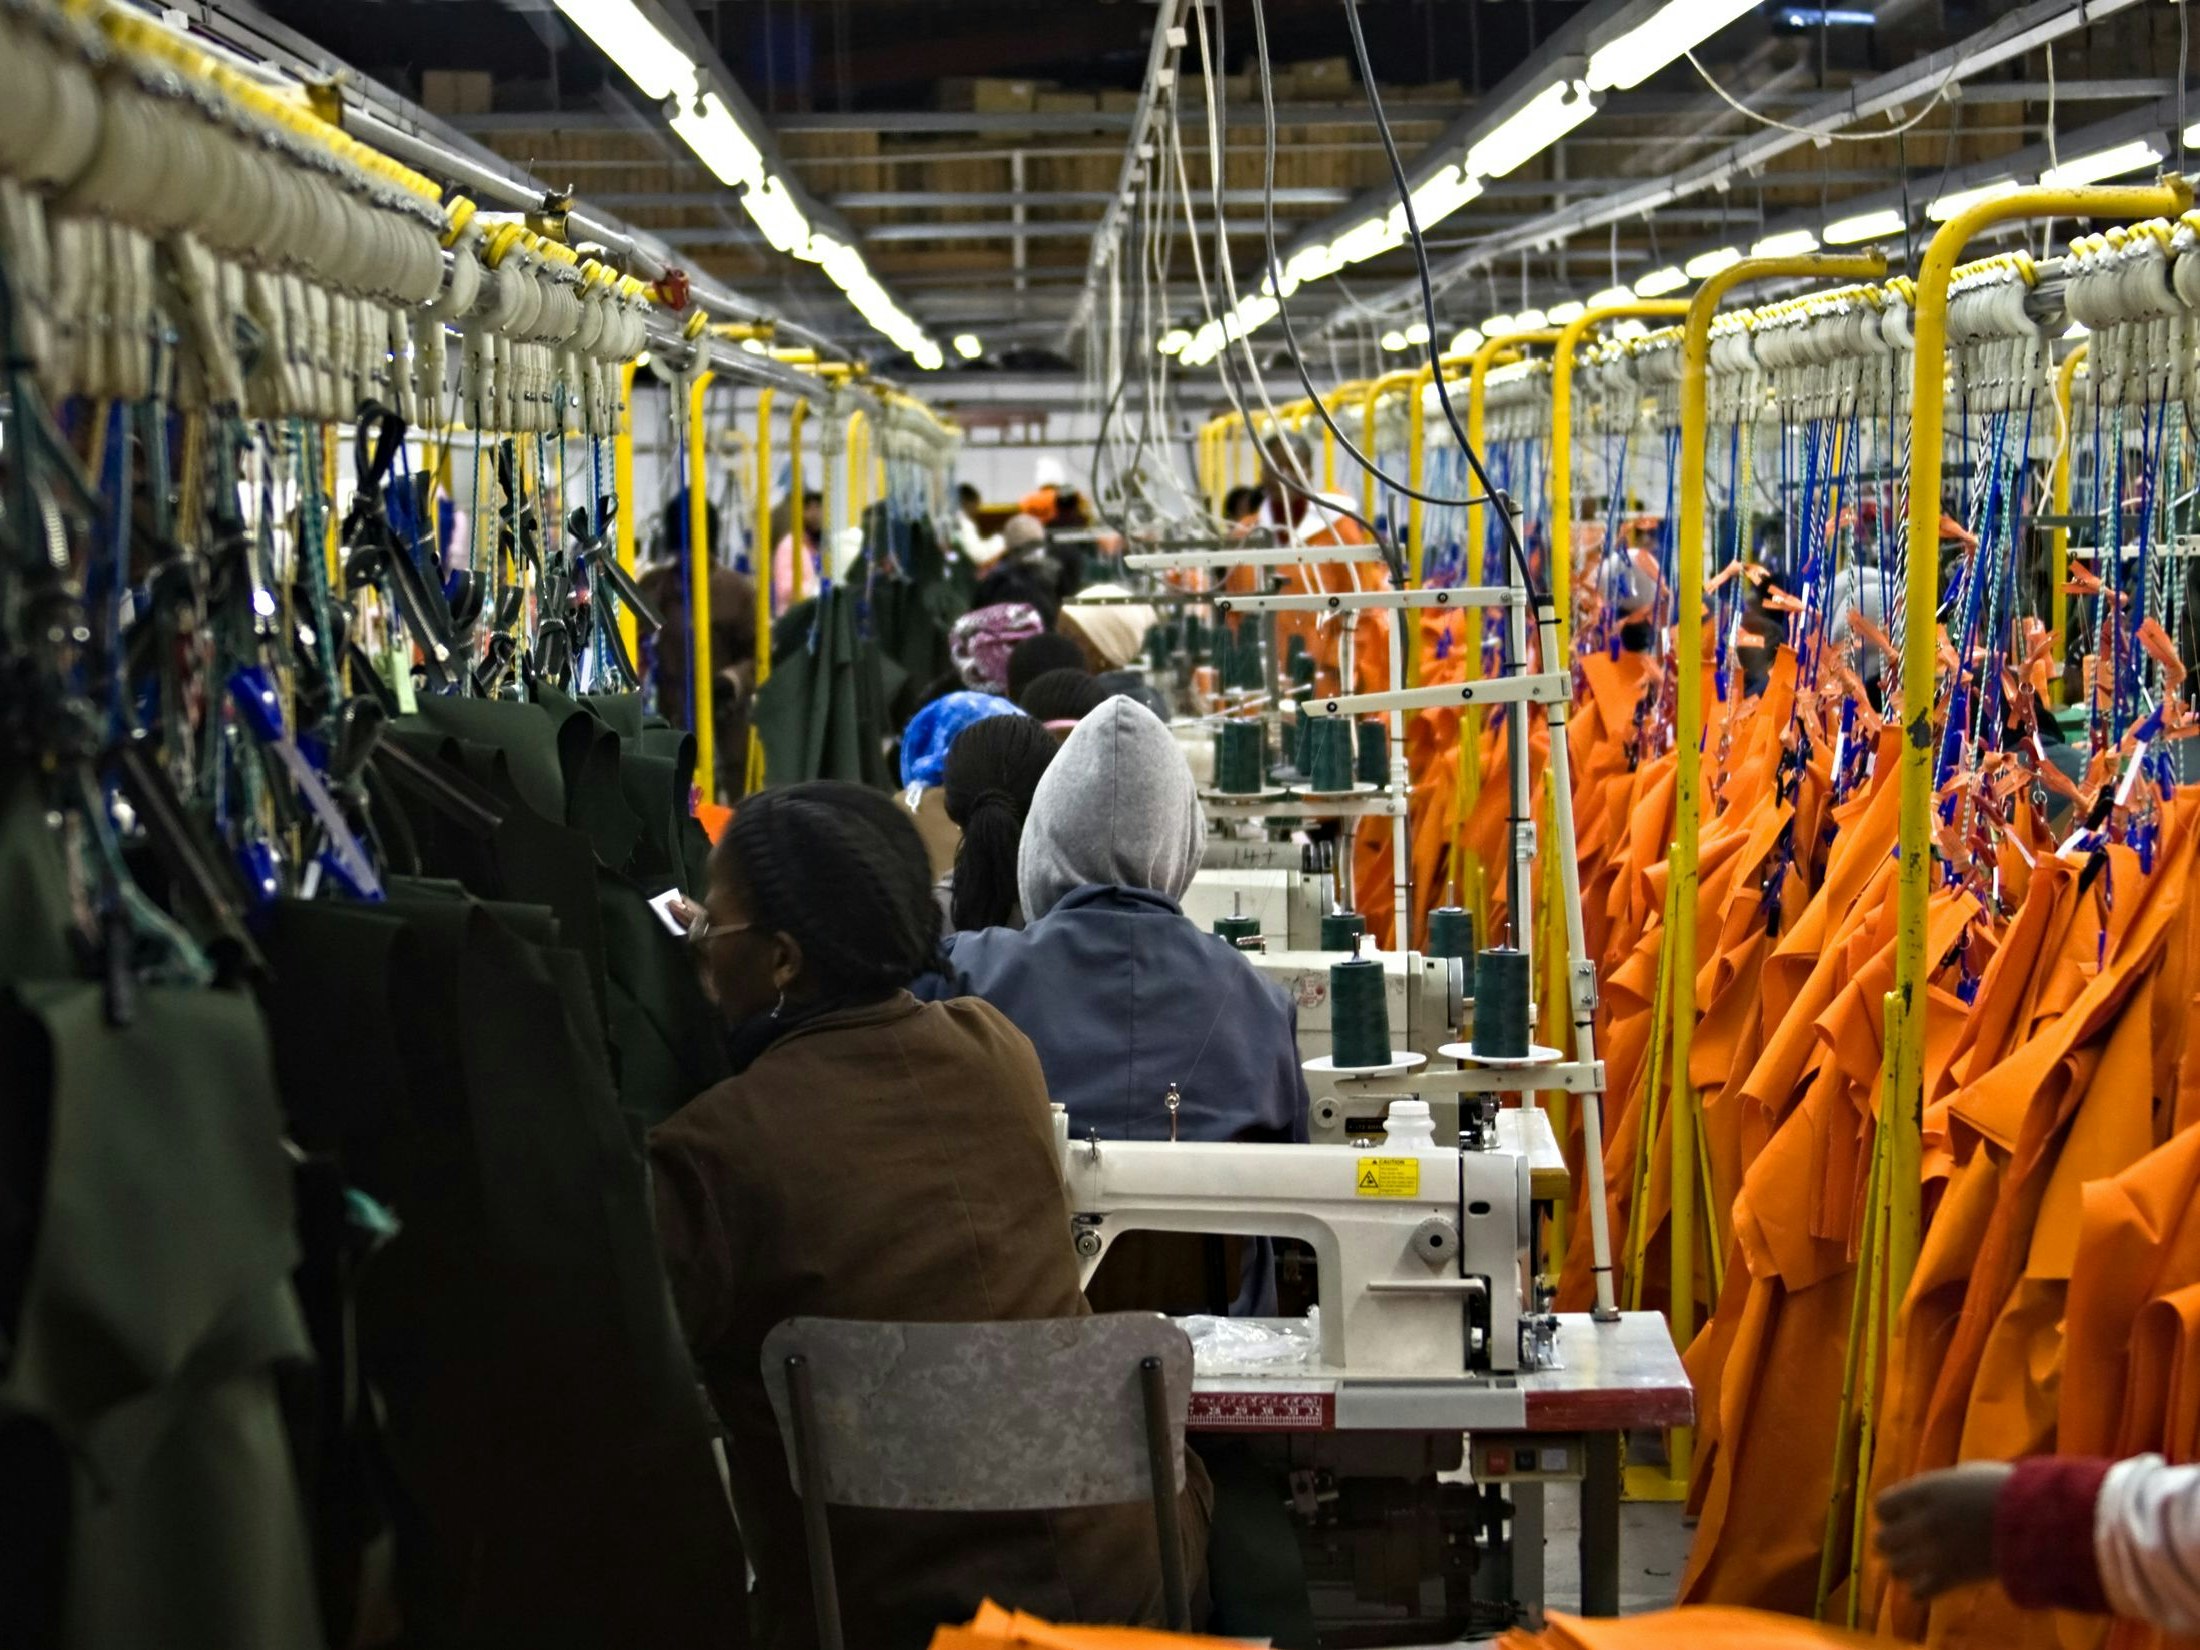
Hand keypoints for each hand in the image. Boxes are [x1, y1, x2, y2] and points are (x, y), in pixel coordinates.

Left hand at [1875, 1462, 2015, 1600]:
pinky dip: (1920, 1591)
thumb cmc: (2008, 1490)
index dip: (1889, 1514)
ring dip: (1903, 1568)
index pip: (1881, 1506)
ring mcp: (1938, 1551)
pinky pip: (1919, 1592)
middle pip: (1882, 1540)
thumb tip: (1930, 1494)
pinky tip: (1929, 1586)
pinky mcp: (1954, 1577)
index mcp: (1925, 1491)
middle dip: (1891, 1544)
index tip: (1901, 1517)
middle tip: (1906, 1545)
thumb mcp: (1968, 1476)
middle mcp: (1924, 1521)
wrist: (2038, 1519)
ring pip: (1896, 1568)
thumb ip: (1942, 1488)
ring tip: (1916, 1567)